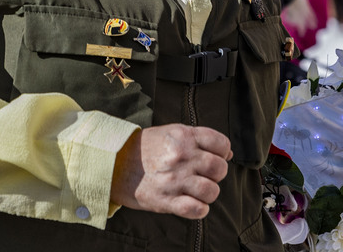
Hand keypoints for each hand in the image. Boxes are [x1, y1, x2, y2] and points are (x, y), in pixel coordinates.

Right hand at [109, 124, 231, 219]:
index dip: (222, 151)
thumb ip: (199, 139)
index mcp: (183, 136)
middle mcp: (181, 156)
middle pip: (219, 168)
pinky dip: (199, 209)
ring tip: (197, 189)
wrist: (113, 163)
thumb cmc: (145, 148)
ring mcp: (174, 179)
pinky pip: (197, 210)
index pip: (222, 143)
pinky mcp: (166, 200)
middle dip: (216, 174)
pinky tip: (192, 203)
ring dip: (208, 193)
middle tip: (204, 174)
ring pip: (212, 191)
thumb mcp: (171, 133)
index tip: (213, 155)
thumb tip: (228, 153)